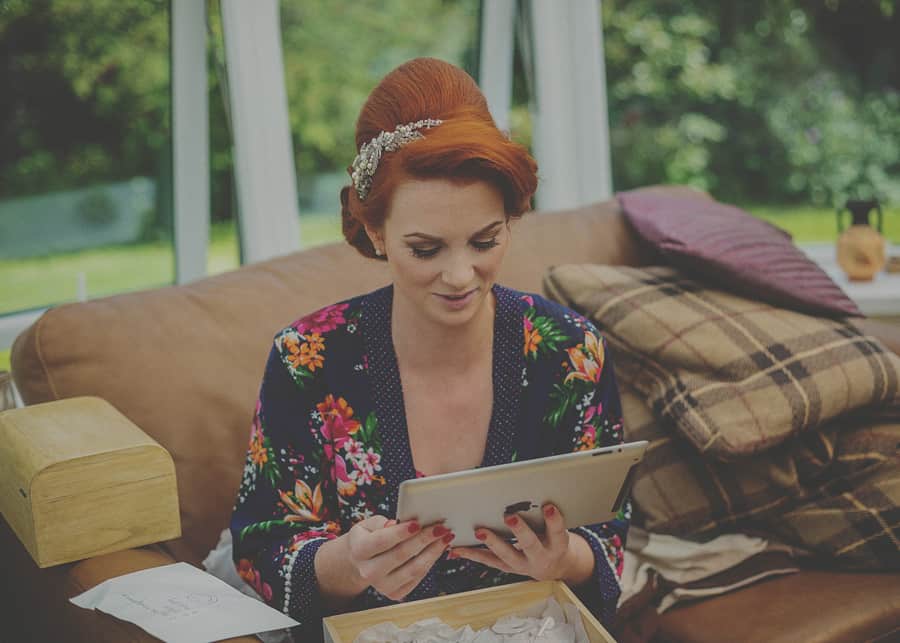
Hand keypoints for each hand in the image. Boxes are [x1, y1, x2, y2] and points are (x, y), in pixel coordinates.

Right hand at [342, 515, 454, 600]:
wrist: (360, 562)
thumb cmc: (368, 537)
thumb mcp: (369, 524)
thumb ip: (382, 523)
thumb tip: (397, 524)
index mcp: (359, 551)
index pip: (382, 541)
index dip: (401, 533)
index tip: (417, 523)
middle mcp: (368, 572)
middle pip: (401, 555)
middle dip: (424, 539)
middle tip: (440, 527)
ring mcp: (382, 585)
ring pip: (413, 569)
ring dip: (433, 552)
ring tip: (445, 537)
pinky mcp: (395, 593)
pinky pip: (417, 578)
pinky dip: (430, 562)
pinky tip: (438, 549)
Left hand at [449, 504, 593, 584]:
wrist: (554, 566)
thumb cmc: (553, 538)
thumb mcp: (558, 527)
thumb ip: (547, 515)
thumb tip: (536, 491)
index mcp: (558, 545)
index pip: (557, 532)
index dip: (554, 520)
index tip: (548, 506)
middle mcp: (541, 557)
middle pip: (530, 544)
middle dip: (520, 531)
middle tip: (509, 517)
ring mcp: (524, 565)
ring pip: (507, 555)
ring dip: (493, 543)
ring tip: (480, 532)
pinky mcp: (509, 568)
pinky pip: (489, 561)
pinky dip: (473, 554)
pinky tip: (458, 548)